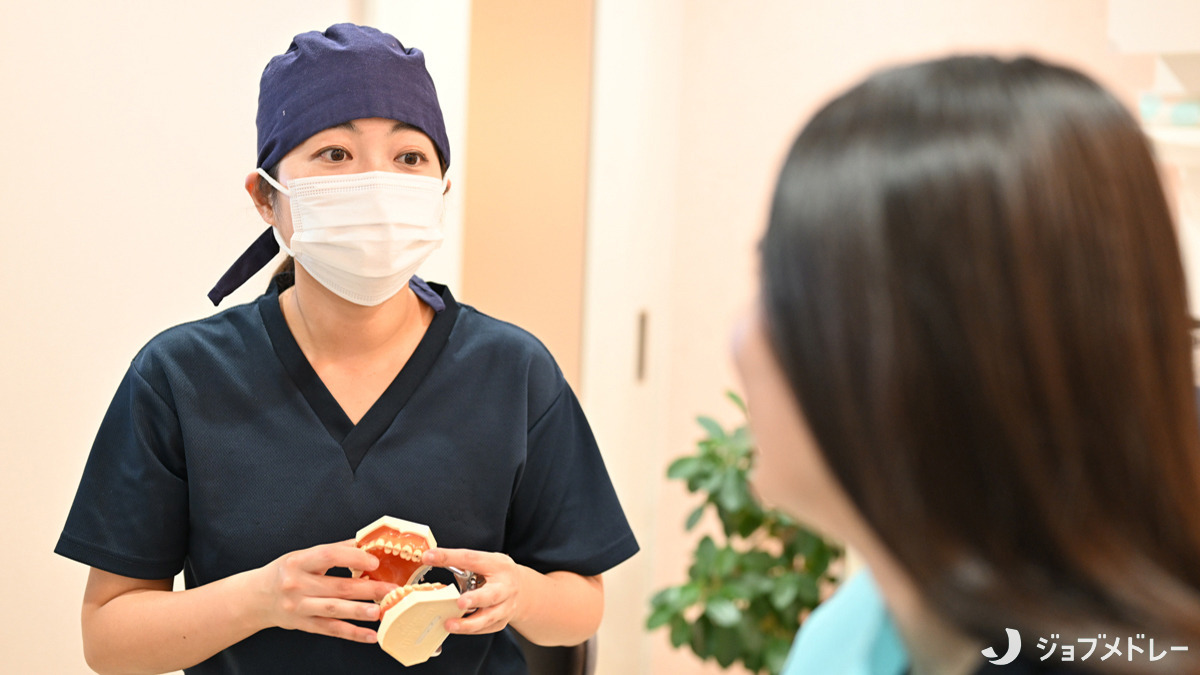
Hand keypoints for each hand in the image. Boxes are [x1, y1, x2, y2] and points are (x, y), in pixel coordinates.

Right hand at [253, 540, 397, 642]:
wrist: (255, 598)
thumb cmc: (284, 573)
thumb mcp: (302, 556)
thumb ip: (334, 550)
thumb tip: (365, 542)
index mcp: (298, 562)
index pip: (328, 556)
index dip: (353, 557)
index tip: (374, 560)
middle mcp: (297, 585)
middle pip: (337, 587)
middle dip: (368, 588)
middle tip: (391, 589)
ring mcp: (299, 607)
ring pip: (334, 610)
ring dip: (359, 611)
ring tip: (380, 610)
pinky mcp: (303, 625)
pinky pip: (331, 629)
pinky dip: (352, 633)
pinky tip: (370, 635)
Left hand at [422, 548, 526, 634]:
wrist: (522, 589)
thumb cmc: (497, 573)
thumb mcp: (484, 561)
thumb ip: (461, 562)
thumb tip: (430, 558)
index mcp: (497, 565)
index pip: (471, 559)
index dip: (449, 557)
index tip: (428, 557)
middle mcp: (505, 586)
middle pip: (492, 595)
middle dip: (476, 599)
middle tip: (460, 602)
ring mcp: (506, 606)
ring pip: (488, 617)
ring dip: (468, 623)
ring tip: (450, 624)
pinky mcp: (501, 622)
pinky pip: (484, 628)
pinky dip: (469, 629)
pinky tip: (456, 628)